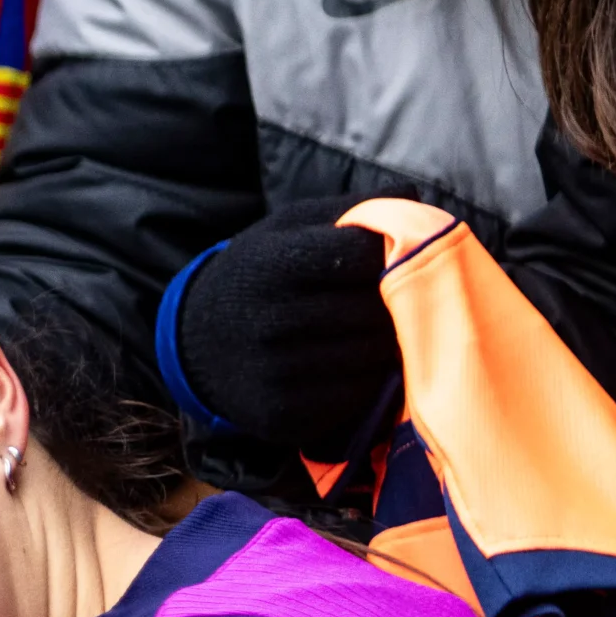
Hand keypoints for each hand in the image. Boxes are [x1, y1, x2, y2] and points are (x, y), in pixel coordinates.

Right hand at [172, 195, 400, 453]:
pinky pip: (360, 397)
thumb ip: (352, 210)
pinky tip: (353, 365)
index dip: (389, 253)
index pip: (365, 254)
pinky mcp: (286, 416)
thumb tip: (415, 200)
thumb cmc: (260, 275)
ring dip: (388, 344)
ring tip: (376, 331)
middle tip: (395, 298)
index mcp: (274, 264)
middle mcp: (272, 321)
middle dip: (396, 302)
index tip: (391, 256)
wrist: (200, 345)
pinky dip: (369, 381)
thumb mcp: (290, 228)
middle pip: (376, 309)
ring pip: (374, 356)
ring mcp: (278, 374)